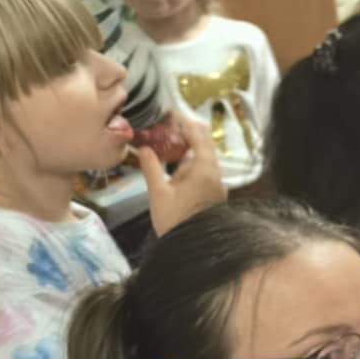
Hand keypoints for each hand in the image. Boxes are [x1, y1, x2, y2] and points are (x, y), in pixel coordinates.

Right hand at [137, 113, 225, 235]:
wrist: (194, 244)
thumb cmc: (175, 219)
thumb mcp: (159, 193)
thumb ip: (151, 168)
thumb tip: (144, 148)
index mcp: (204, 167)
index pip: (198, 135)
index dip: (183, 122)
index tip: (168, 114)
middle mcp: (214, 171)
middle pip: (204, 142)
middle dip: (186, 131)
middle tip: (165, 126)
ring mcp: (215, 181)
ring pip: (204, 155)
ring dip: (187, 146)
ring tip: (165, 140)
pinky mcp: (212, 190)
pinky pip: (203, 167)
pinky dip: (190, 159)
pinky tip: (174, 161)